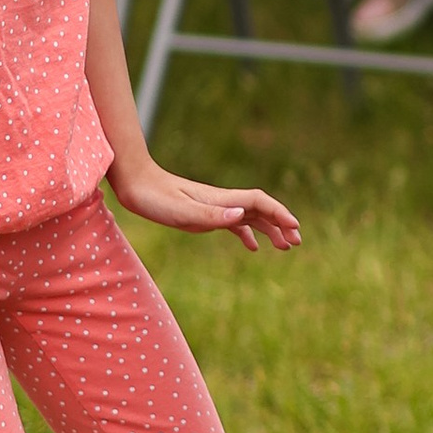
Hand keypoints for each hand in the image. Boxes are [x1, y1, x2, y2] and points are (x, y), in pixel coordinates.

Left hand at [108, 160, 300, 252]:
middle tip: (296, 242)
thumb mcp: (181, 210)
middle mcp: (223, 202)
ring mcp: (215, 208)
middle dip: (281, 224)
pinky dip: (248, 234)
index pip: (259, 202)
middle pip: (261, 210)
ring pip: (251, 218)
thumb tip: (240, 215)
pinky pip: (234, 224)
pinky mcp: (205, 214)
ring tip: (285, 247)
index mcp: (221, 200)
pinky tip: (253, 247)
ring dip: (269, 230)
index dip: (278, 213)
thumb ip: (210, 215)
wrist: (136, 184)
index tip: (294, 227)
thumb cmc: (154, 197)